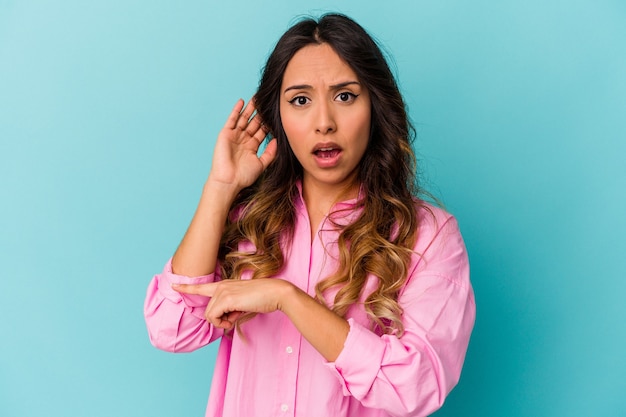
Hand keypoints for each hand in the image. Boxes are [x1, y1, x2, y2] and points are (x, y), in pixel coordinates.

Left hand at [172, 279, 292, 329]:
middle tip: (235, 317)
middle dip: (219, 319)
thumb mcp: (243, 304)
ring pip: (210, 315)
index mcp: (224, 285)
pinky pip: (214, 317)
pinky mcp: (226, 299)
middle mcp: (221, 286)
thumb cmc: (262, 298)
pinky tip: (234, 319)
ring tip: (237, 316)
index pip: (201, 287)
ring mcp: (222, 291)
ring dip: (222, 322)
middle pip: (208, 310)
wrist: (275, 293)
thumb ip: (230, 310)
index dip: (186, 288)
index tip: (173, 286)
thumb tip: (224, 320)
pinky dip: (222, 323)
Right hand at [207, 98, 277, 190]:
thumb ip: (270, 153)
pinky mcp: (225, 134)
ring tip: (256, 98)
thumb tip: (277, 140)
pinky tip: (242, 101)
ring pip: (244, 118)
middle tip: (267, 102)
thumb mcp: (262, 164)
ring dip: (250, 108)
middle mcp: (243, 140)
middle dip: (260, 113)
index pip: (261, 131)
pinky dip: (236, 110)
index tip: (276, 114)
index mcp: (251, 147)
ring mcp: (234, 136)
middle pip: (253, 123)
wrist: (229, 181)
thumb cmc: (244, 176)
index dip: (268, 123)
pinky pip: (232, 119)